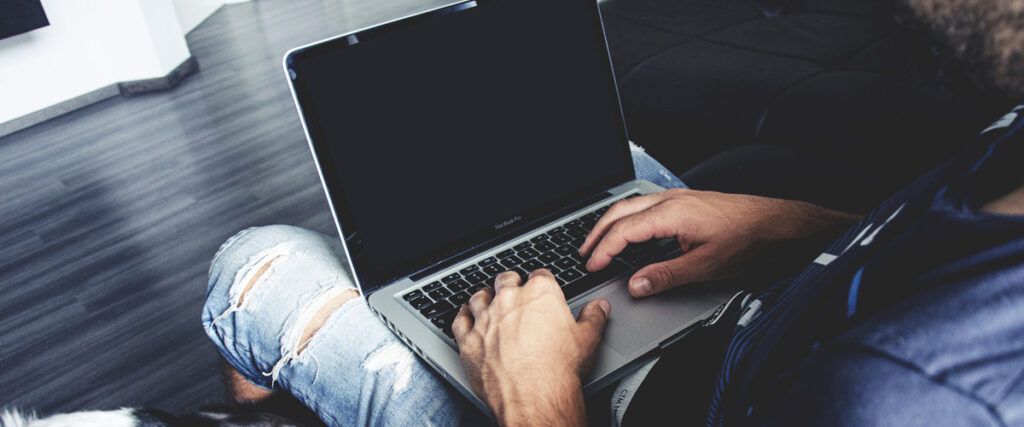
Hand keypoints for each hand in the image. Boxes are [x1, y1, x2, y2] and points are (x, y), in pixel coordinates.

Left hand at [452, 270, 609, 425]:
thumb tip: (599, 307)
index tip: (541, 287)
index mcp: (540, 294)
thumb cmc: (560, 369)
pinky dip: (462, 316)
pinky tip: (465, 316)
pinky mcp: (469, 340)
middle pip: (506, 280)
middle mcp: (509, 301)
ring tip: (487, 300)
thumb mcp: (588, 340)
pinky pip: (460, 321)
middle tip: (514, 291)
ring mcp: (486, 319)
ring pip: (479, 297)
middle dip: (511, 284)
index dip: (541, 281)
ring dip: (484, 297)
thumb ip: (593, 318)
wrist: (534, 397)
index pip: (539, 276)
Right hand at [580, 189, 859, 296]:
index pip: (624, 231)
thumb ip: (666, 276)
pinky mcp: (686, 201)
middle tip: (584, 253)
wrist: (777, 223)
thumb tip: (636, 285)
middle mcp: (670, 200)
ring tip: (599, 242)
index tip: (592, 266)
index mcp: (671, 214)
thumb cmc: (748, 239)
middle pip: (620, 211)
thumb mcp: (706, 265)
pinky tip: (631, 232)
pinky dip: (628, 219)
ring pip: (631, 205)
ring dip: (611, 223)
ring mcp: (678, 198)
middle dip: (597, 232)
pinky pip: (646, 205)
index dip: (603, 250)